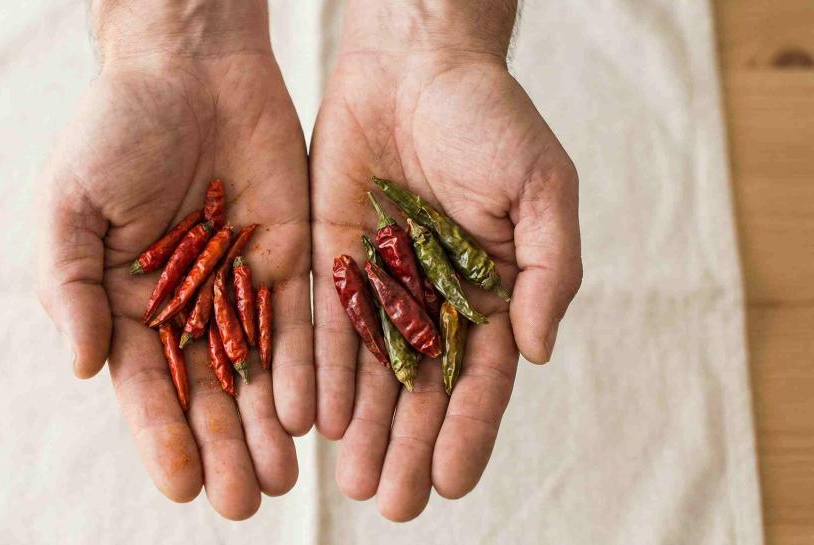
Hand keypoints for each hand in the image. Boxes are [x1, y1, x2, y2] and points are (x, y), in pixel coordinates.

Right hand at [36, 0, 313, 519]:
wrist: (189, 68)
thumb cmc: (114, 130)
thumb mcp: (70, 203)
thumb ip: (71, 284)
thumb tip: (85, 367)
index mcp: (128, 304)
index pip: (147, 385)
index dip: (161, 435)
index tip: (180, 484)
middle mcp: (190, 309)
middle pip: (209, 392)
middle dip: (225, 448)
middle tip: (246, 502)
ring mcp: (243, 289)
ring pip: (258, 372)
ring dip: (269, 428)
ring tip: (284, 481)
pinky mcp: (292, 261)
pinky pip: (299, 325)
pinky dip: (302, 370)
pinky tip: (308, 413)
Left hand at [311, 0, 581, 519]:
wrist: (417, 63)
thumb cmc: (492, 119)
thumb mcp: (542, 189)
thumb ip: (548, 271)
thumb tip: (538, 352)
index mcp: (489, 289)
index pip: (480, 377)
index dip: (468, 430)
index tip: (449, 482)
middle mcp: (432, 296)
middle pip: (420, 388)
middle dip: (406, 445)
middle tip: (390, 502)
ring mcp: (380, 281)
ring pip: (369, 368)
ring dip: (361, 425)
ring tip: (351, 481)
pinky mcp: (332, 257)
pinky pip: (324, 322)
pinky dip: (321, 369)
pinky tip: (316, 415)